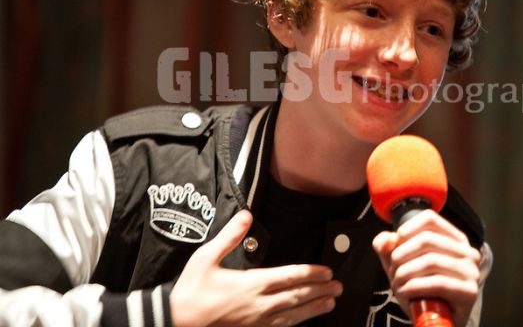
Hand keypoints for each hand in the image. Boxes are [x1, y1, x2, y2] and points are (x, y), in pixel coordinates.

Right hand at [171, 210, 342, 326]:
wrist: (175, 323)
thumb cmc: (191, 291)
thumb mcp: (206, 257)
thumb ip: (230, 236)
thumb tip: (247, 215)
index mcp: (251, 284)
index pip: (290, 276)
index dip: (311, 273)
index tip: (327, 271)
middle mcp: (259, 305)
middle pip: (297, 297)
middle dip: (320, 290)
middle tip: (338, 287)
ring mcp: (257, 323)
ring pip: (293, 316)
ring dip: (314, 308)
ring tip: (330, 303)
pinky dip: (296, 323)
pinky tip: (303, 321)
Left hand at [372, 210, 480, 326]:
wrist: (438, 323)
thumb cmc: (422, 291)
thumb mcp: (402, 266)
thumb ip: (390, 249)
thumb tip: (385, 239)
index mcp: (455, 239)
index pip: (430, 219)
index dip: (407, 229)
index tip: (394, 246)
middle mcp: (467, 252)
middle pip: (426, 240)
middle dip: (401, 256)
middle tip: (393, 271)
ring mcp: (471, 271)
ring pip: (430, 261)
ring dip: (406, 273)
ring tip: (398, 284)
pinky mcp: (469, 291)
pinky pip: (437, 283)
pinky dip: (415, 286)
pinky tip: (405, 292)